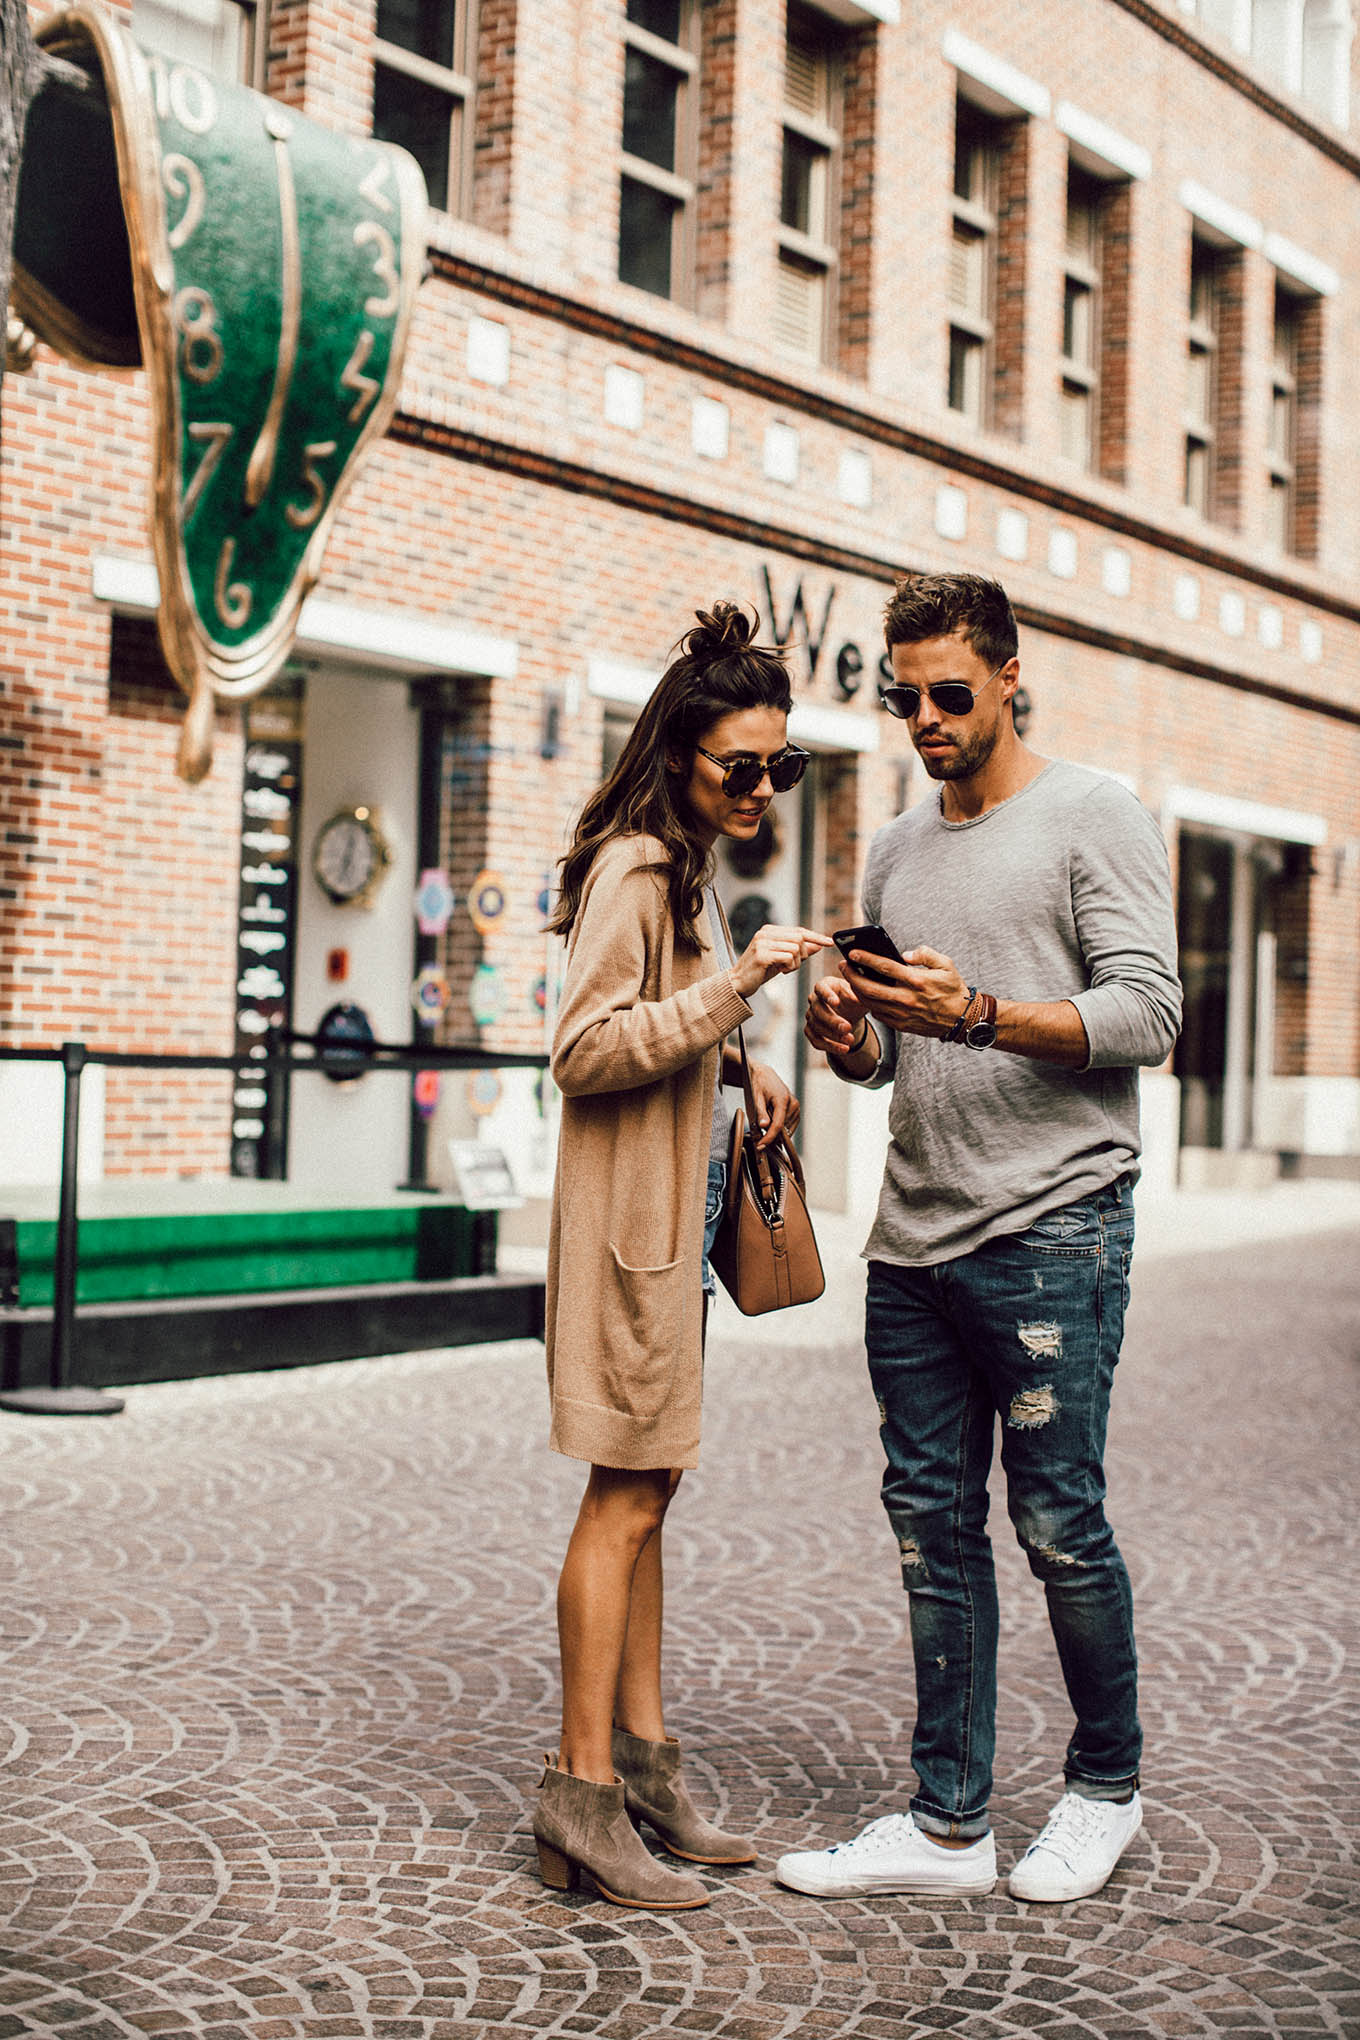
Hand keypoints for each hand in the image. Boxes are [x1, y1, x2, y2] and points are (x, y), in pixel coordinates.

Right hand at [731, 923, 831, 999]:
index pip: (799, 930)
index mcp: (769, 930)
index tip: (829, 942)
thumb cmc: (760, 971)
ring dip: (795, 963)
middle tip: (793, 965)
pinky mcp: (762, 954)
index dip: (815, 936)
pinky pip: (788, 957)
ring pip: (796, 948)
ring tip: (784, 969)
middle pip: (799, 938)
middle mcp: (765, 933)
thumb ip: (799, 951)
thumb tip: (819, 945)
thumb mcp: (782, 960)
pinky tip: (780, 971)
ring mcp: (763, 942)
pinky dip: (790, 967)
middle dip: (804, 954)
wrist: (738, 983)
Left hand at [746, 1060, 798, 1149]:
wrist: (764, 1075)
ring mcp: (796, 1107)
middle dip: (770, 1135)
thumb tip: (764, 1126)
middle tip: (758, 1138)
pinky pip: (789, 1126)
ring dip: (775, 1132)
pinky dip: (780, 1129)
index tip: (761, 1145)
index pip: (778, 1125)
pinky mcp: (795, 1111)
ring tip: (764, 1124)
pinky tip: (771, 1123)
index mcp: (783, 1099)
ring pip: (786, 1129)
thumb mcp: (755, 1098)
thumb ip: (761, 1113)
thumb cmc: (758, 1084)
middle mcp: (793, 1104)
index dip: (769, 1138)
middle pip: (783, 1129)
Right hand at [804, 973, 868, 1056]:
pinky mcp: (811, 1030)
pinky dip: (829, 1046)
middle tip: (848, 1028)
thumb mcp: (859, 994)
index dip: (827, 995)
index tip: (837, 1002)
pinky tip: (844, 1049)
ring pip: (816, 1027)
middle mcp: (814, 999)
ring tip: (850, 1041)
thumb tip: (857, 1000)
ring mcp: (811, 1015)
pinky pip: (816, 1040)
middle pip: (818, 1010)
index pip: (820, 988)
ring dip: (833, 1036)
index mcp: (826, 985)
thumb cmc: (855, 997)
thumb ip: (858, 995)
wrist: (851, 1010)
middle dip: (832, 1021)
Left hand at [839, 943, 970, 1039]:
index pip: (885, 967)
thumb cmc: (953, 988)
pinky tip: (864, 993)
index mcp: (917, 981)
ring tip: (850, 978)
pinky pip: (878, 1014)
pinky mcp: (901, 1025)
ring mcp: (902, 1014)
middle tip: (843, 965)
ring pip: (870, 1002)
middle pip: (870, 987)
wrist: (962, 1019)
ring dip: (856, 989)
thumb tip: (904, 954)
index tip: (852, 952)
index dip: (866, 959)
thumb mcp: (946, 964)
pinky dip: (868, 1003)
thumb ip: (925, 954)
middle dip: (852, 975)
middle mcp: (907, 998)